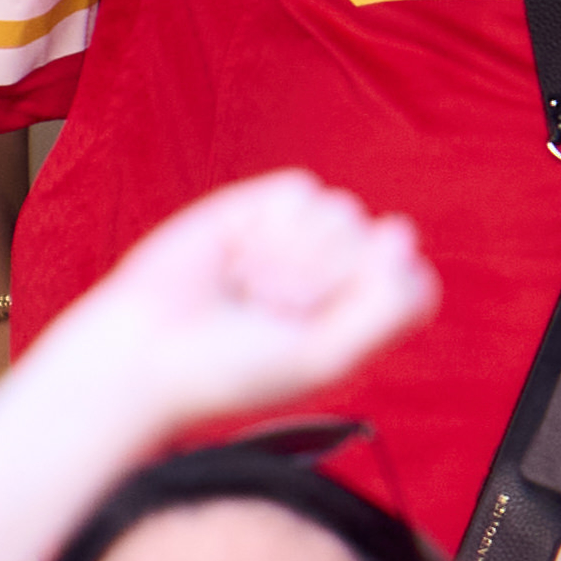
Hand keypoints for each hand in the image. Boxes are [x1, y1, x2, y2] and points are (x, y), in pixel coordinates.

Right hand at [36, 171, 434, 439]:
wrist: (146, 353)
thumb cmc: (233, 369)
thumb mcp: (325, 357)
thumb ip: (387, 306)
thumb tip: (401, 231)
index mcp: (359, 316)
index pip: (414, 283)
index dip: (376, 302)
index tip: (321, 334)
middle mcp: (336, 273)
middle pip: (379, 244)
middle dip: (323, 284)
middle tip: (270, 316)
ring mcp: (299, 236)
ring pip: (344, 213)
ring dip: (295, 258)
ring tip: (250, 288)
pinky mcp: (261, 205)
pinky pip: (303, 190)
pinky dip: (273, 227)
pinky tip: (238, 256)